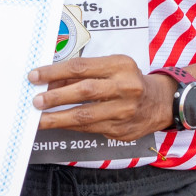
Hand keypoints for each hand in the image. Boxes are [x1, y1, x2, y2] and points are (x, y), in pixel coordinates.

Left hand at [29, 56, 173, 140]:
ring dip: (58, 118)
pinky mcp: (121, 129)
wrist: (160, 102)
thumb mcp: (111, 67)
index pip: (80, 67)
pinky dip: (71, 127)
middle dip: (56, 97)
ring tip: (39, 119)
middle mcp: (125, 87)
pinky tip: (57, 124)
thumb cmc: (128, 80)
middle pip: (84, 91)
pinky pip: (90, 129)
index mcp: (120, 65)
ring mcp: (124, 111)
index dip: (54, 72)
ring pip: (85, 116)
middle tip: (35, 100)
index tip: (35, 76)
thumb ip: (83, 73)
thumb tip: (50, 81)